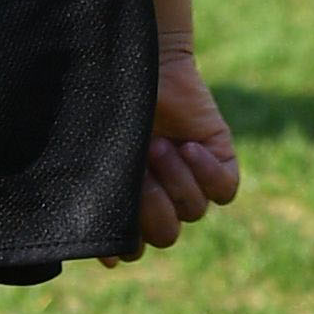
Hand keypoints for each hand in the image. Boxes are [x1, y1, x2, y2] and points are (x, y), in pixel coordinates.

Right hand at [103, 53, 238, 259]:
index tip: (113, 219)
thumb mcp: (91, 150)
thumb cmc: (102, 101)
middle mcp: (157, 195)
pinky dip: (207, 174)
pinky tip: (189, 148)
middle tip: (138, 168)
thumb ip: (89, 195)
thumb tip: (107, 259)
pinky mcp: (218, 158)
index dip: (124, 243)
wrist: (137, 55)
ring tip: (161, 144)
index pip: (130, 249)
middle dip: (150, 207)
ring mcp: (189, 178)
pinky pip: (224, 190)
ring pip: (193, 212)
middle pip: (165, 235)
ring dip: (175, 181)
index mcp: (123, 201)